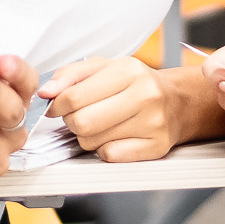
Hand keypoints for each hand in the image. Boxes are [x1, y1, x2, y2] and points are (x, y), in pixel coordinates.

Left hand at [41, 56, 189, 161]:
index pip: (75, 96)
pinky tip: (114, 136)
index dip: (57, 105)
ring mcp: (153, 123)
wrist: (177, 102)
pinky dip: (104, 149)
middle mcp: (144, 95)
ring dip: (87, 136)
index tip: (56, 106)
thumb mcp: (103, 67)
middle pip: (82, 122)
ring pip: (93, 141)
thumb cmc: (136, 84)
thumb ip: (70, 75)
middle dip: (71, 121)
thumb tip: (46, 93)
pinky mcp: (156, 146)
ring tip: (100, 123)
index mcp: (128, 71)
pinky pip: (110, 156)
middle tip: (78, 115)